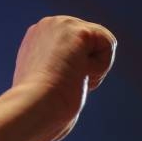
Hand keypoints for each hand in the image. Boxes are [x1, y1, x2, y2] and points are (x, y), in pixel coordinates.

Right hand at [11, 15, 116, 140]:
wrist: (32, 110)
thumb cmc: (39, 116)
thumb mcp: (48, 94)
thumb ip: (61, 81)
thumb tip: (78, 85)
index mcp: (37, 41)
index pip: (78, 50)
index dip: (76, 73)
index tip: (56, 87)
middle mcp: (46, 26)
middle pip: (93, 45)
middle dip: (86, 70)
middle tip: (64, 85)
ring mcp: (60, 24)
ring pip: (102, 44)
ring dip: (93, 70)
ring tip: (69, 80)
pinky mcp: (77, 30)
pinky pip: (109, 44)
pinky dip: (100, 67)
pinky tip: (78, 74)